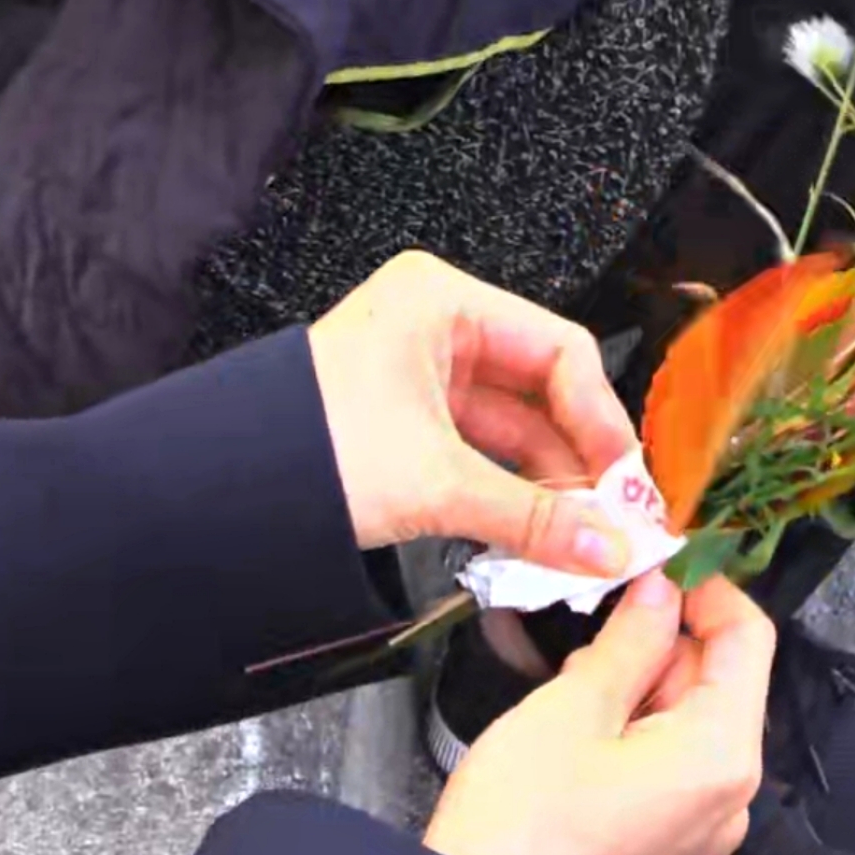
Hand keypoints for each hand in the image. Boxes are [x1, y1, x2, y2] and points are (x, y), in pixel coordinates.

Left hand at [305, 249, 639, 580]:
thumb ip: (536, 519)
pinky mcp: (414, 424)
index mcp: (444, 303)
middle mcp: (440, 328)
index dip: (602, 421)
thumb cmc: (314, 451)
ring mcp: (426, 376)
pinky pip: (486, 456)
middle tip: (616, 524)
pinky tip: (542, 537)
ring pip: (518, 431)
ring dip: (553, 489)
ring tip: (582, 543)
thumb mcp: (439, 483)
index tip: (626, 485)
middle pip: (545, 393)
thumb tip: (613, 551)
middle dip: (581, 463)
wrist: (228, 489)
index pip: (561, 352)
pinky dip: (515, 496)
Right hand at [422, 569, 773, 854]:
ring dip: (642, 691)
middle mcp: (728, 800)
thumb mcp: (576, 703)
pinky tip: (581, 736)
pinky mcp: (667, 853)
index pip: (749, 640)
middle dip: (664, 645)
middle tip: (598, 626)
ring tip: (575, 690)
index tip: (660, 564)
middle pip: (720, 686)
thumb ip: (631, 640)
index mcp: (720, 754)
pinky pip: (670, 773)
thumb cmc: (524, 823)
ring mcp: (700, 834)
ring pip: (690, 728)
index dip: (706, 590)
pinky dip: (636, 738)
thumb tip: (658, 594)